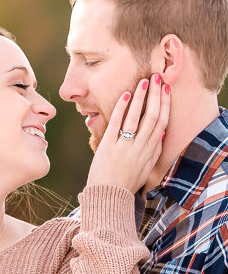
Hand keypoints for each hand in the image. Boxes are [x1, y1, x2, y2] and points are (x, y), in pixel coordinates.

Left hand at [87, 73, 169, 193]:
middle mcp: (139, 148)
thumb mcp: (146, 169)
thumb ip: (154, 152)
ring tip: (143, 82)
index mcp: (150, 152)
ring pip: (136, 117)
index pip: (162, 123)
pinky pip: (116, 123)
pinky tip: (125, 95)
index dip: (165, 104)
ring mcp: (124, 146)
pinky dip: (121, 108)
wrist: (107, 195)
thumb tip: (162, 133)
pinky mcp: (108, 146)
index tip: (165, 89)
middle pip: (152, 117)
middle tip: (156, 78)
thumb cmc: (126, 183)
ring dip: (140, 97)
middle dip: (155, 95)